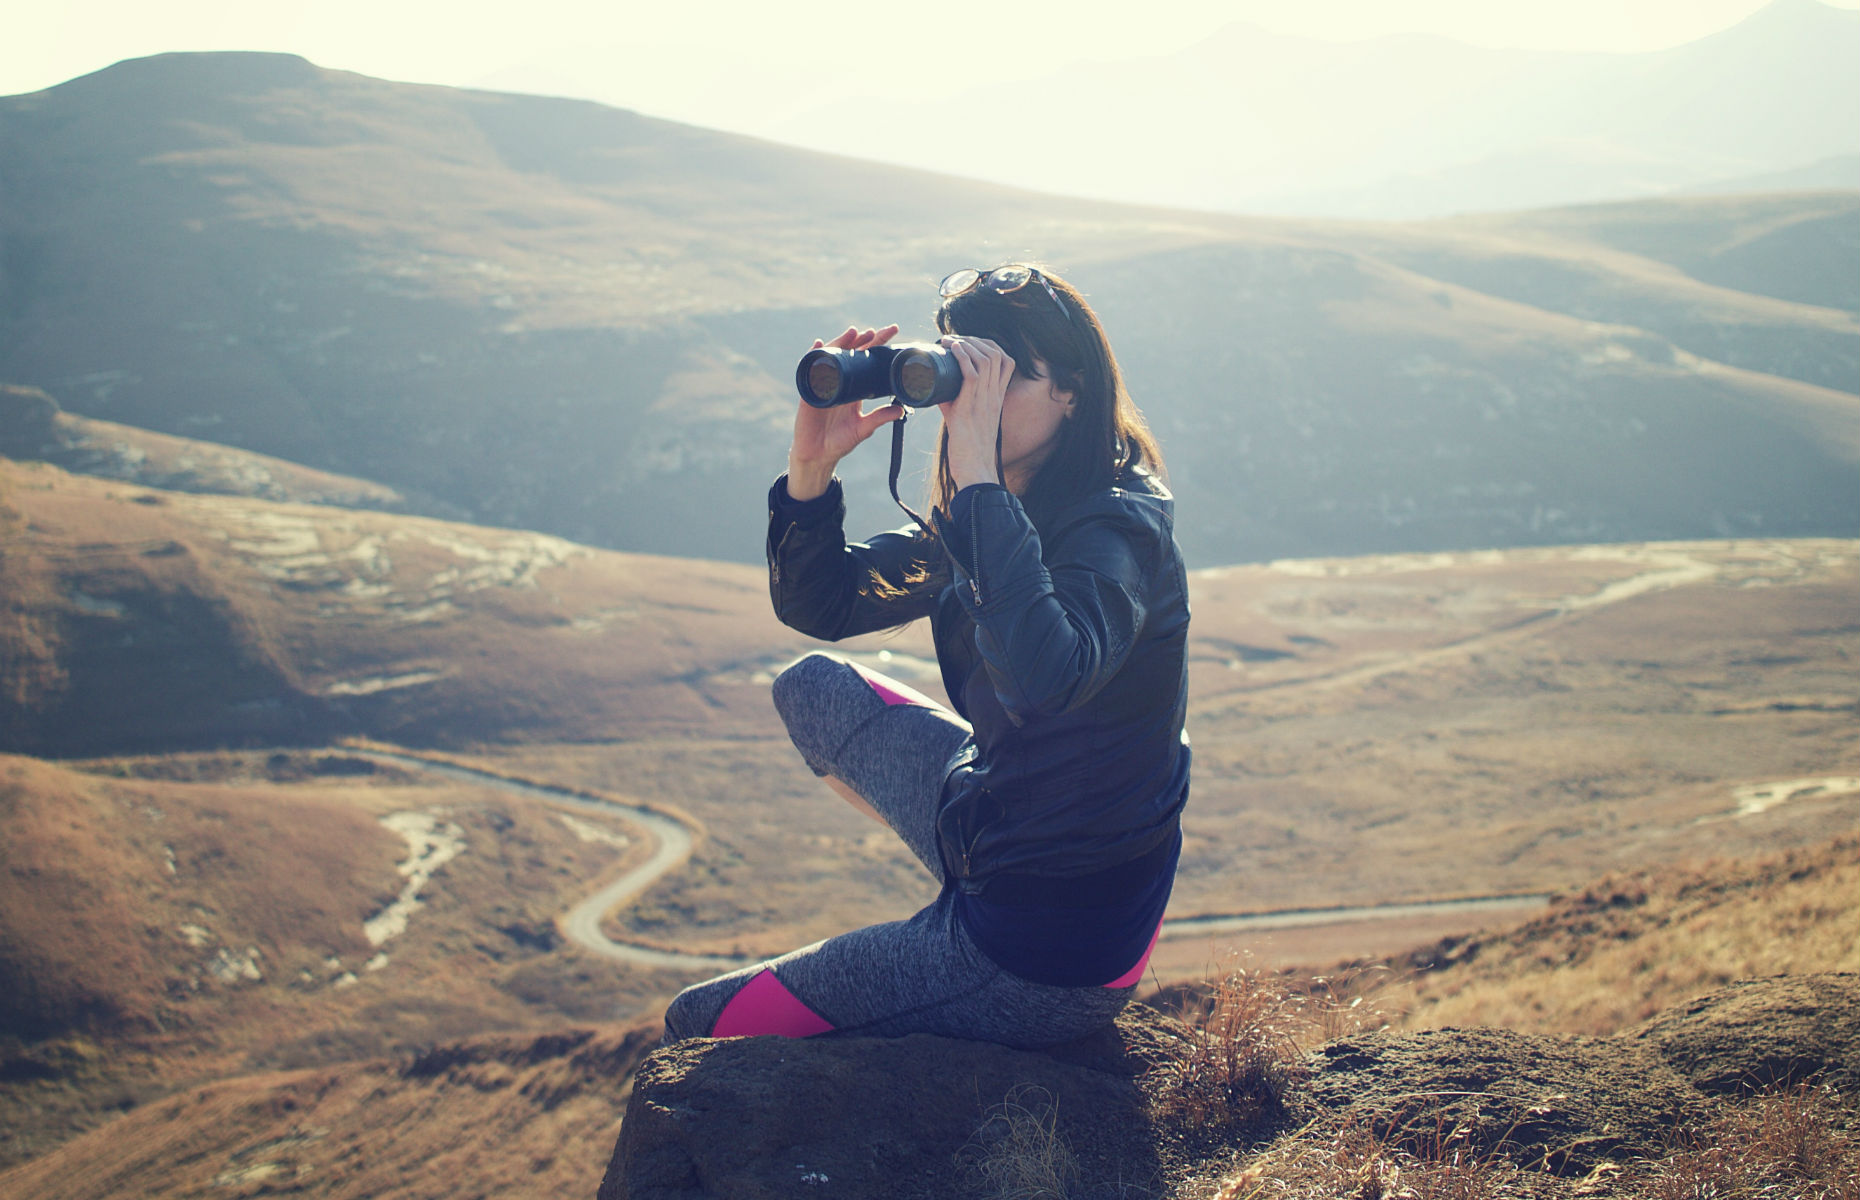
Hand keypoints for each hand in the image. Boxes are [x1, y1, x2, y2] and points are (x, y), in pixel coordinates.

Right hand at [786, 324, 903, 500]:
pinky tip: (817, 344)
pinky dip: (813, 355)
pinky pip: (810, 369)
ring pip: (833, 357)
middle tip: (877, 330)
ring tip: (853, 332)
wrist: (818, 455)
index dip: (878, 346)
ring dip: (842, 342)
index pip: (867, 361)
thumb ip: (880, 417)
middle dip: (863, 340)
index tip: (892, 333)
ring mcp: (823, 384)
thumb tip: (902, 409)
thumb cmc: (839, 442)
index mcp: (854, 389)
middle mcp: (839, 382)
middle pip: (851, 354)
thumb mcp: (863, 428)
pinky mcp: (809, 391)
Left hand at [938, 335, 1013, 489]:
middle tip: (954, 339)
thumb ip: (954, 401)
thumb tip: (935, 388)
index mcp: (997, 397)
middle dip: (975, 339)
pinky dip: (962, 356)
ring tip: (950, 340)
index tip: (968, 341)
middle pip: (996, 353)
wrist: (975, 471)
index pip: (1006, 360)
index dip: (989, 344)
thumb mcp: (965, 418)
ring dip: (967, 343)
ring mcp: (985, 400)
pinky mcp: (971, 407)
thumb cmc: (969, 449)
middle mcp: (995, 395)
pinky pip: (972, 373)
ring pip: (986, 358)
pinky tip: (953, 348)